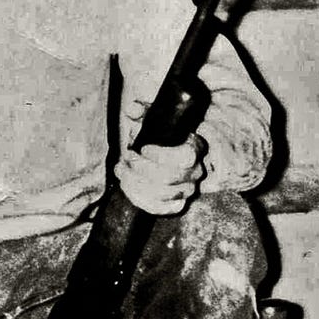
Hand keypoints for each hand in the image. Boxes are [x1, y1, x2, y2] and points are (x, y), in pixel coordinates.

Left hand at [115, 100, 206, 216]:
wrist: (162, 153)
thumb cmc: (159, 134)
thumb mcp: (153, 118)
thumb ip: (142, 110)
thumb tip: (132, 110)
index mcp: (195, 147)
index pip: (185, 157)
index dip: (161, 155)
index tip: (142, 147)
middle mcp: (196, 171)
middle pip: (169, 178)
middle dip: (140, 169)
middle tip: (125, 158)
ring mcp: (188, 190)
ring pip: (162, 195)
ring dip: (135, 183)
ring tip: (121, 170)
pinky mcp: (177, 204)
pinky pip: (160, 209)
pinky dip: (139, 199)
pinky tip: (127, 185)